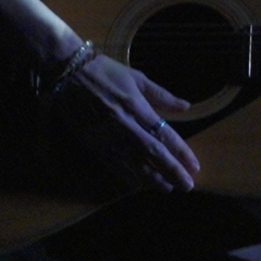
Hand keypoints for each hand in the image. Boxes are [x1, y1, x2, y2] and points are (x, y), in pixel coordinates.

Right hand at [46, 51, 201, 192]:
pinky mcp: (92, 142)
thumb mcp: (136, 77)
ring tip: (168, 188)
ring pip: (132, 162)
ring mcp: (106, 135)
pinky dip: (127, 175)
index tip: (194, 166)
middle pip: (151, 152)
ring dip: (151, 178)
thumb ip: (161, 95)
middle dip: (171, 171)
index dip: (180, 152)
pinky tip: (139, 184)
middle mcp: (122, 123)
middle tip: (186, 185)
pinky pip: (112, 163)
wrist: (67, 72)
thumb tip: (186, 107)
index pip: (162, 133)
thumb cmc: (105, 71)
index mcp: (135, 105)